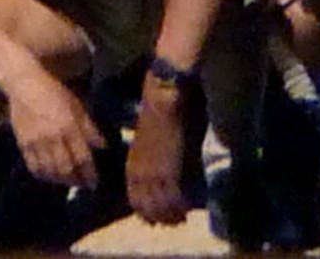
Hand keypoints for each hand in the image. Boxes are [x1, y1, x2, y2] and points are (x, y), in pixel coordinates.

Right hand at [4, 70, 105, 191]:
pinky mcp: (23, 144)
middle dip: (76, 181)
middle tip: (82, 185)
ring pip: (50, 171)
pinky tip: (49, 176)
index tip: (94, 183)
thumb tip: (103, 146)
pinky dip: (43, 175)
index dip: (90, 174)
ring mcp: (36, 142)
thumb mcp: (76, 105)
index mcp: (69, 126)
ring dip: (61, 180)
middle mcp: (53, 138)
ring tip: (68, 181)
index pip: (82, 157)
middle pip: (66, 168)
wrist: (24, 85)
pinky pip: (33, 167)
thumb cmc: (54, 92)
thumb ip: (89, 128)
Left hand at [126, 78, 193, 224]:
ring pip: (160, 205)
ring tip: (180, 220)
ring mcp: (155, 173)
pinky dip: (179, 207)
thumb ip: (152, 157)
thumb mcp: (149, 139)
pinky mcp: (170, 170)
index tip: (154, 217)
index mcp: (133, 164)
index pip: (135, 197)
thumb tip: (162, 167)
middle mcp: (140, 173)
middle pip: (146, 205)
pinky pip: (174, 198)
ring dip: (170, 215)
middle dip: (158, 216)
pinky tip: (186, 212)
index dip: (145, 209)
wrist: (164, 97)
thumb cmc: (157, 109)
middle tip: (170, 222)